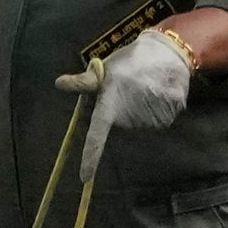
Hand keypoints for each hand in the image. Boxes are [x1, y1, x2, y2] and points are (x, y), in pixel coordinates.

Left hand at [55, 28, 191, 171]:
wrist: (169, 51)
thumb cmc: (131, 59)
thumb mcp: (106, 69)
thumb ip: (86, 83)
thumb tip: (59, 84)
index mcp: (111, 102)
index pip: (97, 134)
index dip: (90, 156)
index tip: (84, 177)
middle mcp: (131, 115)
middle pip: (122, 127)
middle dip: (122, 113)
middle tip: (128, 91)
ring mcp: (151, 117)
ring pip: (141, 125)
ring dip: (140, 112)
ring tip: (145, 89)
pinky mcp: (169, 116)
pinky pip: (158, 121)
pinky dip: (157, 111)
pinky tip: (158, 93)